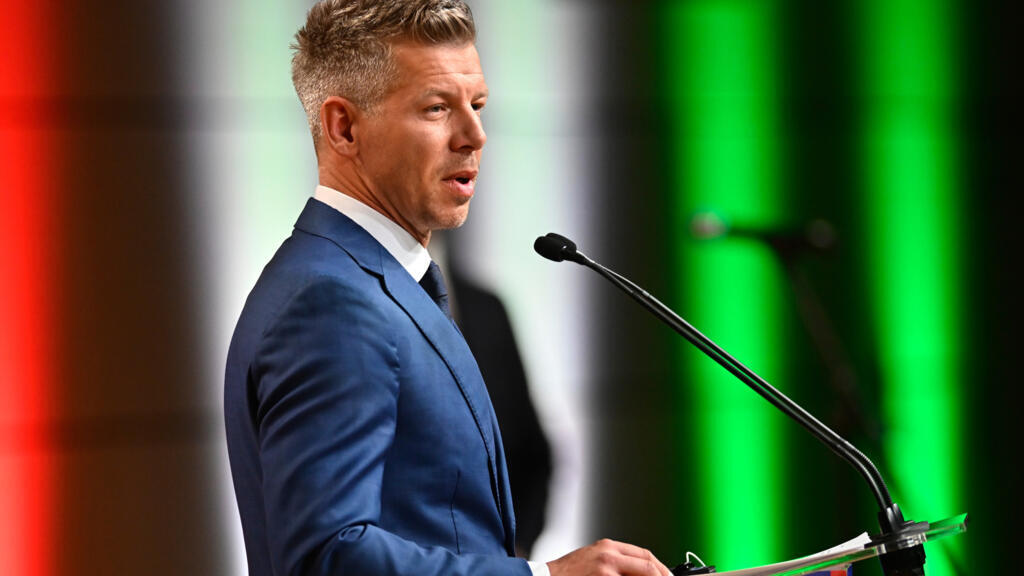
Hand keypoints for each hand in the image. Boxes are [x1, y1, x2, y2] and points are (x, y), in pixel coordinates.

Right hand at [547, 538, 672, 575]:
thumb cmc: (566, 572)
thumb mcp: (592, 558)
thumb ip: (614, 561)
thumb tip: (639, 570)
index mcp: (608, 547)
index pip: (645, 556)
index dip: (660, 569)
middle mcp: (609, 556)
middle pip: (648, 566)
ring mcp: (606, 571)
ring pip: (641, 575)